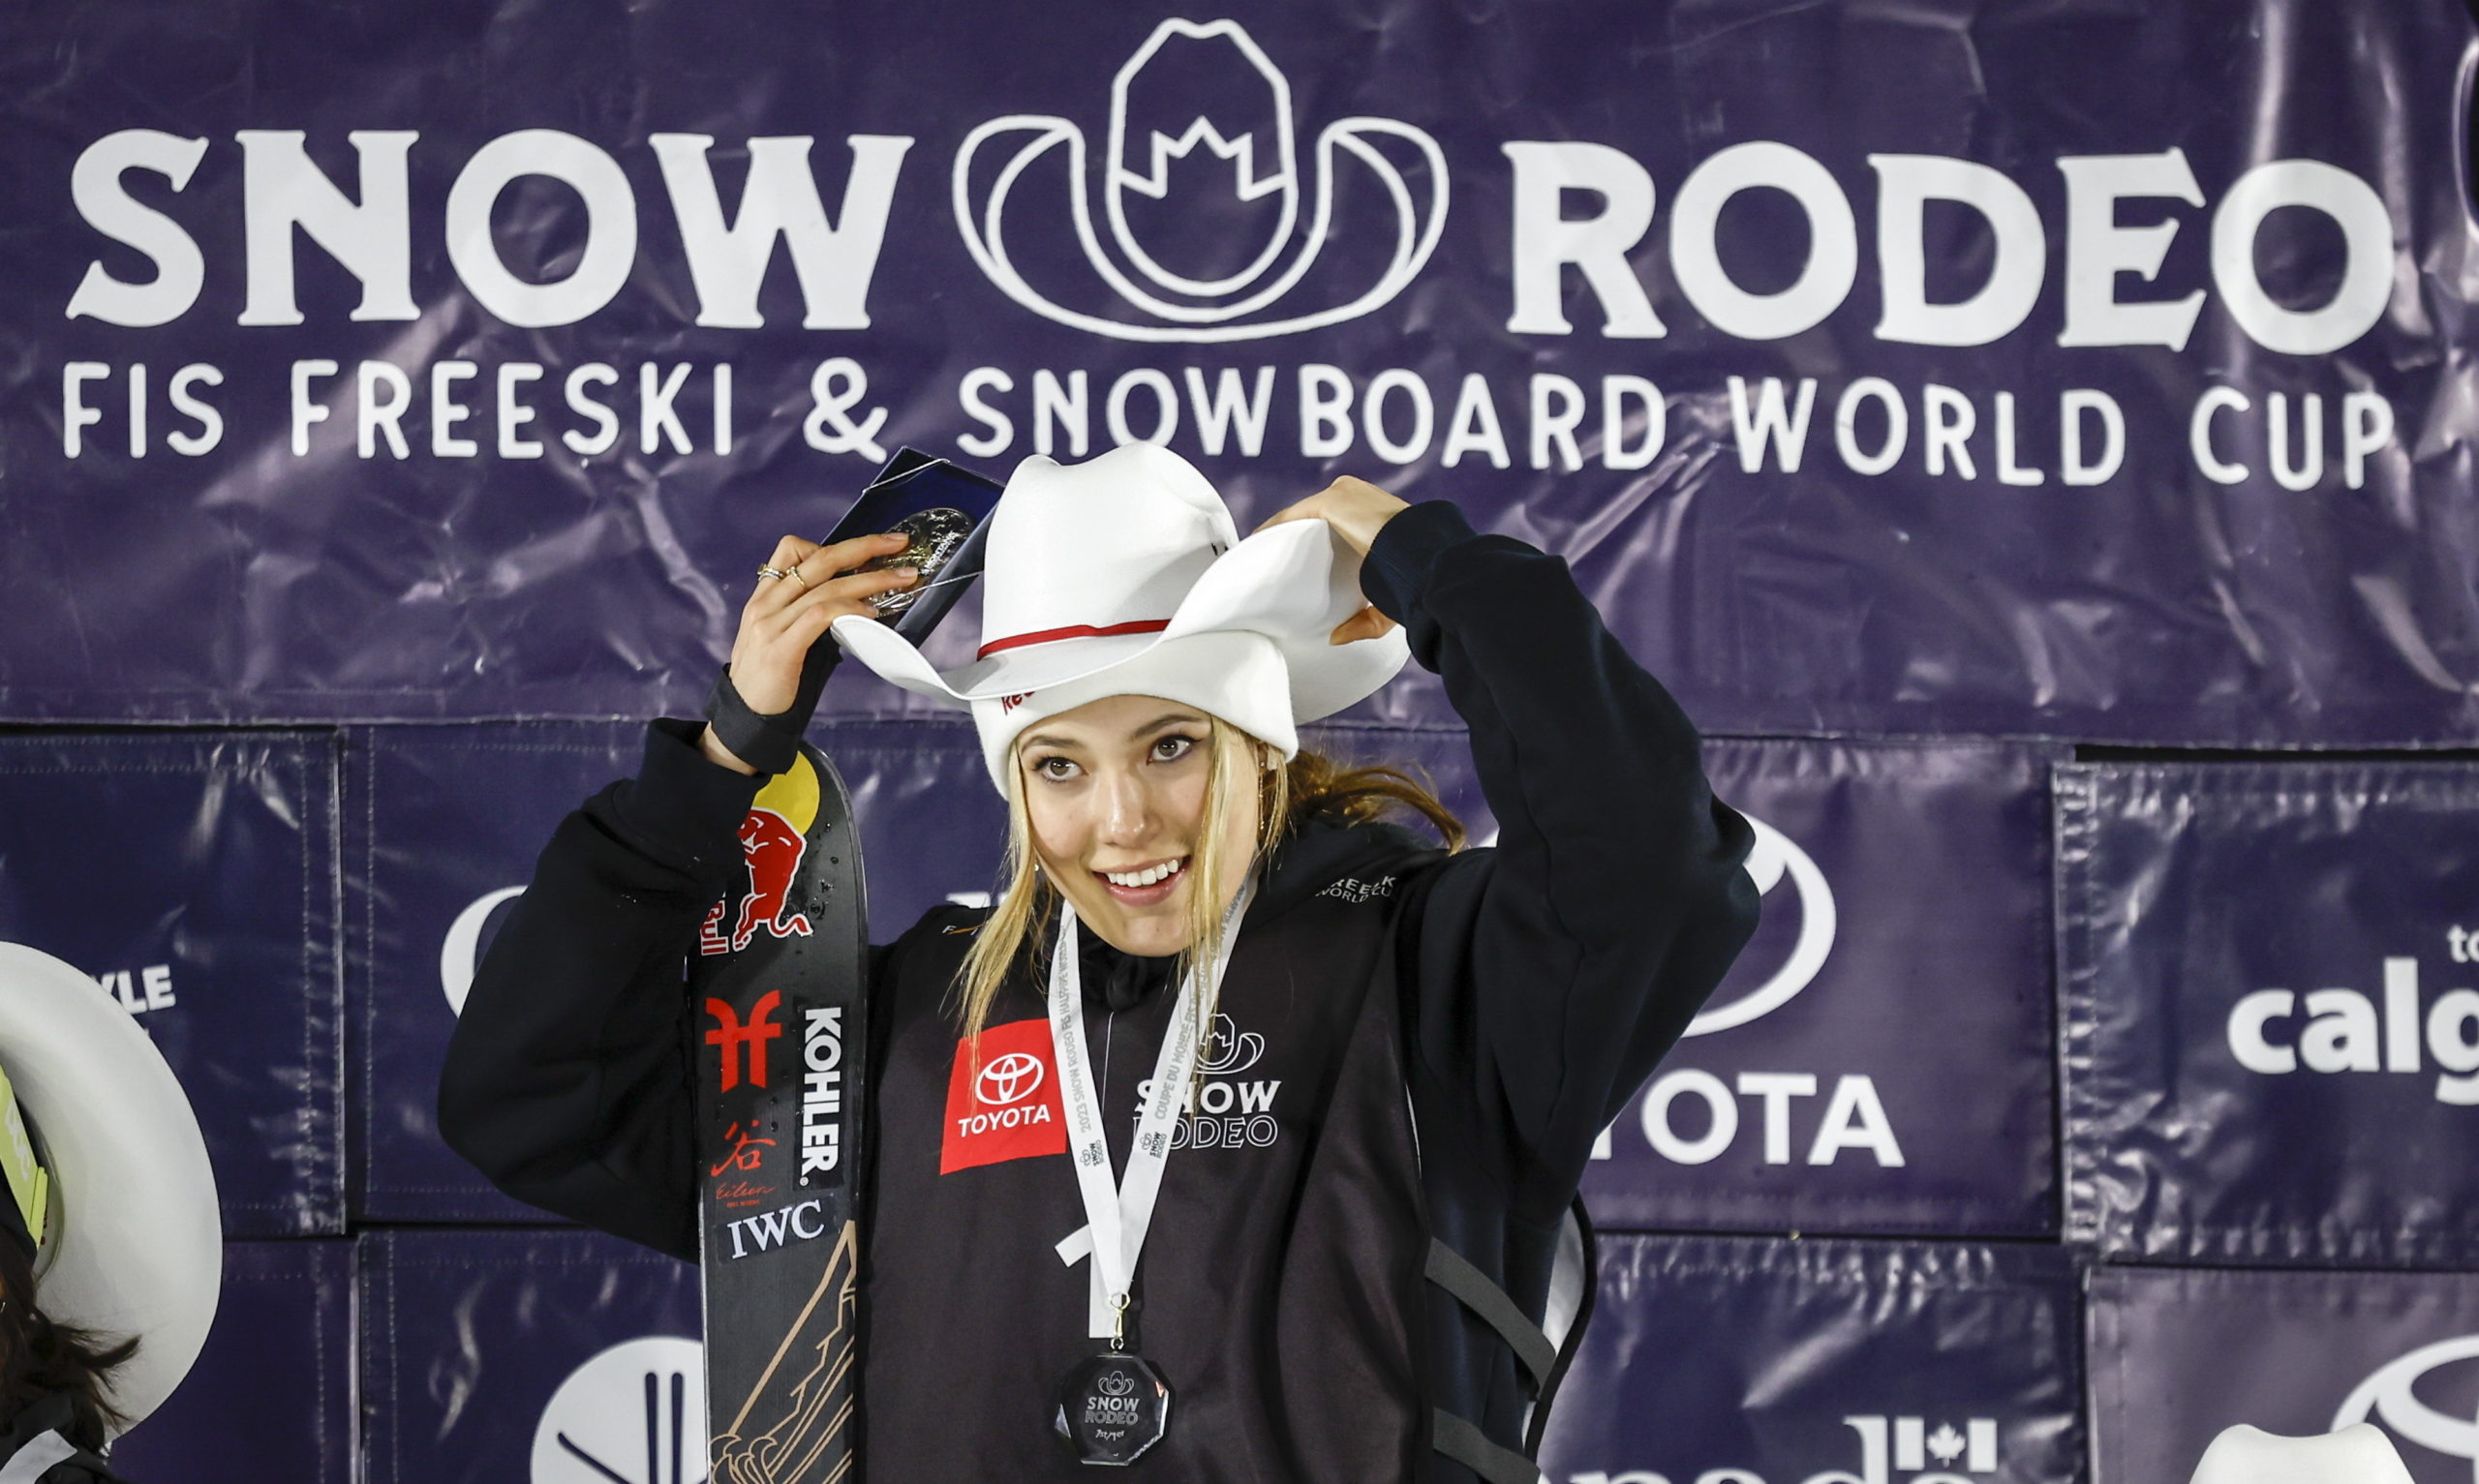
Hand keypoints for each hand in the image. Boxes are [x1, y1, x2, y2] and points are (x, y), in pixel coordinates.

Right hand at [699, 531, 915, 773]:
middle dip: (864, 546)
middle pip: (818, 559)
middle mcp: (765, 604)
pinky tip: (872, 611)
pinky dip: (850, 608)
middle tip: (898, 543)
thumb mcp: (785, 637)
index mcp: (764, 597)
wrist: (744, 719)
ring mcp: (770, 624)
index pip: (791, 550)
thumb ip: (811, 616)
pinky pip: (820, 616)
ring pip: (826, 586)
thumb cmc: (771, 681)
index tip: (866, 548)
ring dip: (871, 578)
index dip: (831, 544)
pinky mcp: (781, 649)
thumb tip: (858, 605)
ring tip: (902, 578)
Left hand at [1255, 476, 1409, 644]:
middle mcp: (1364, 499)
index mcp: (1381, 518)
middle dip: (1297, 535)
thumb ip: (1365, 622)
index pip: (1343, 523)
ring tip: (1262, 554)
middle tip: (1276, 562)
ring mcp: (1348, 495)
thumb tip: (1336, 637)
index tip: (1301, 562)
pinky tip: (1258, 543)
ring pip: (1304, 514)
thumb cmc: (1414, 579)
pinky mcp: (1332, 500)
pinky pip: (1293, 515)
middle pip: (1319, 516)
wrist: (1420, 557)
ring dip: (1282, 531)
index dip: (1320, 541)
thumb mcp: (1387, 604)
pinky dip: (1274, 528)